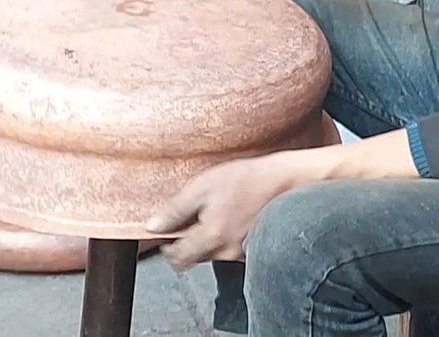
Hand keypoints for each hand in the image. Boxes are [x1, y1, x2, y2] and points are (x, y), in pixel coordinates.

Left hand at [145, 152, 314, 266]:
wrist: (285, 180)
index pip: (178, 258)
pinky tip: (232, 218)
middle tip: (193, 216)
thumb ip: (175, 209)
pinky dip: (226, 238)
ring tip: (217, 212)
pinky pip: (231, 250)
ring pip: (213, 254)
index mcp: (211, 236)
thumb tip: (152, 227)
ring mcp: (243, 255)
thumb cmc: (246, 179)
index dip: (168, 246)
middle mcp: (227, 252)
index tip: (168, 232)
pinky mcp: (254, 251)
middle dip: (188, 241)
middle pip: (195, 257)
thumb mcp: (203, 186)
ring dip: (208, 239)